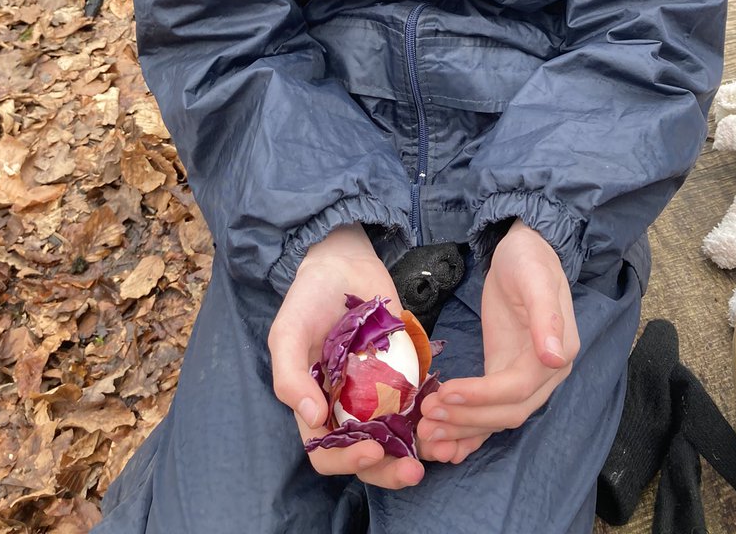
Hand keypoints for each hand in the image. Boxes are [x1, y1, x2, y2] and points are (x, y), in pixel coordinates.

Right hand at [268, 223, 424, 489]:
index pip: (328, 453)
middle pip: (368, 456)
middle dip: (389, 470)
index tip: (372, 451)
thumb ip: (290, 376)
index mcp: (315, 407)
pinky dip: (432, 419)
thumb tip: (312, 418)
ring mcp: (378, 394)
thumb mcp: (287, 333)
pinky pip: (418, 406)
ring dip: (415, 452)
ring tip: (437, 453)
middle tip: (414, 470)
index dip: (348, 461)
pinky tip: (448, 419)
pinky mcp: (405, 374)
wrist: (343, 264)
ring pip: (396, 439)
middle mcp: (347, 409)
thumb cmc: (308, 300)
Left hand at [418, 220, 578, 464]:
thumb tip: (556, 357)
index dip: (482, 396)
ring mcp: (525, 376)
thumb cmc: (530, 260)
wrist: (524, 251)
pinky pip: (489, 409)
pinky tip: (445, 443)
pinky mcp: (504, 373)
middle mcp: (546, 374)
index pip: (518, 388)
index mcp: (559, 353)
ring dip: (463, 431)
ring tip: (426, 434)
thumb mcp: (535, 279)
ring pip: (497, 417)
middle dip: (467, 419)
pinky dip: (469, 429)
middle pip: (507, 412)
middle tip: (427, 417)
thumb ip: (546, 317)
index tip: (446, 394)